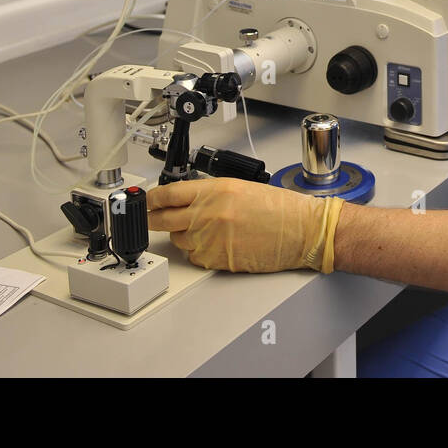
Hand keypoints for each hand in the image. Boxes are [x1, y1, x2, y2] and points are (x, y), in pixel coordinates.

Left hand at [146, 178, 342, 272]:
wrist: (301, 231)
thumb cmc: (280, 209)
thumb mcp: (241, 188)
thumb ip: (210, 193)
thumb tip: (186, 201)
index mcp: (215, 190)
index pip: (168, 194)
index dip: (151, 199)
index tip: (146, 201)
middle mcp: (209, 213)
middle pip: (163, 219)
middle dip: (154, 220)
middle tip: (150, 219)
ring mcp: (211, 239)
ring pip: (179, 240)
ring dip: (183, 236)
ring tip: (203, 231)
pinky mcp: (218, 260)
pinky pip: (195, 258)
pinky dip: (198, 253)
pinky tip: (214, 245)